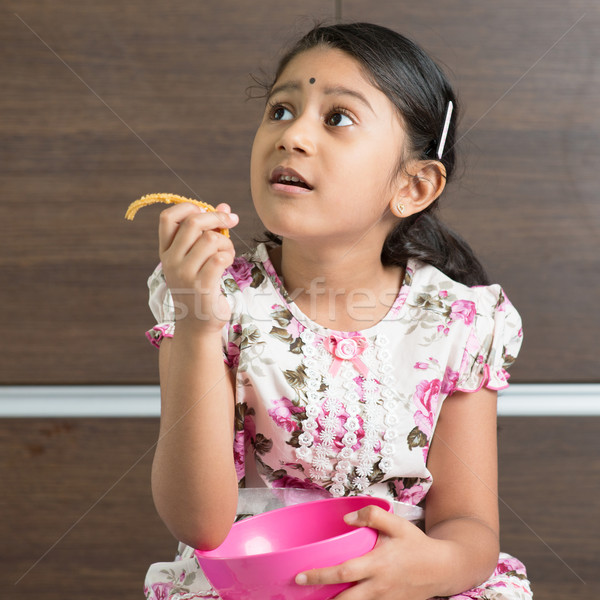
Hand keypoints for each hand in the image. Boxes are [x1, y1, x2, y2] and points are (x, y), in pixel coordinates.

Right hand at [158, 202, 238, 333]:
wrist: (198, 323)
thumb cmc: (200, 287)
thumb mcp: (198, 258)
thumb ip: (209, 231)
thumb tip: (225, 207)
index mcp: (166, 251)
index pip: (168, 217)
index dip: (189, 207)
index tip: (206, 211)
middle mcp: (171, 261)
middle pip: (193, 223)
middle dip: (217, 218)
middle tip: (232, 221)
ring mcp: (185, 274)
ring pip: (210, 239)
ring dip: (226, 242)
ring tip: (227, 252)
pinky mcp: (202, 286)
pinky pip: (220, 258)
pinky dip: (228, 256)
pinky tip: (227, 263)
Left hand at [295, 505, 440, 599]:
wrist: (442, 569)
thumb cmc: (416, 544)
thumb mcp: (397, 524)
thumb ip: (372, 515)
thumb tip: (346, 518)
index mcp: (378, 565)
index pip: (343, 573)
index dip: (320, 576)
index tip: (300, 576)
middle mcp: (378, 587)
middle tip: (300, 593)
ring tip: (316, 597)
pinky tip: (340, 596)